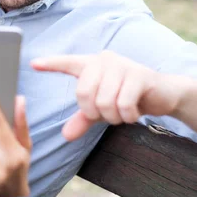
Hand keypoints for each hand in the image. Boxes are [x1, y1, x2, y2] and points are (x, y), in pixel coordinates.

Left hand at [32, 51, 182, 140]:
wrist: (162, 94)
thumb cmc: (126, 97)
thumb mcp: (101, 109)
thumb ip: (83, 118)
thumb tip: (66, 135)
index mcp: (89, 65)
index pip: (66, 63)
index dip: (50, 64)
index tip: (33, 64)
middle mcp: (102, 61)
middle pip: (83, 93)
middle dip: (94, 112)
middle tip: (107, 114)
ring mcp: (121, 65)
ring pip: (104, 101)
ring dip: (113, 116)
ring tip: (122, 112)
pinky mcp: (139, 75)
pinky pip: (123, 104)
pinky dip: (127, 116)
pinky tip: (134, 112)